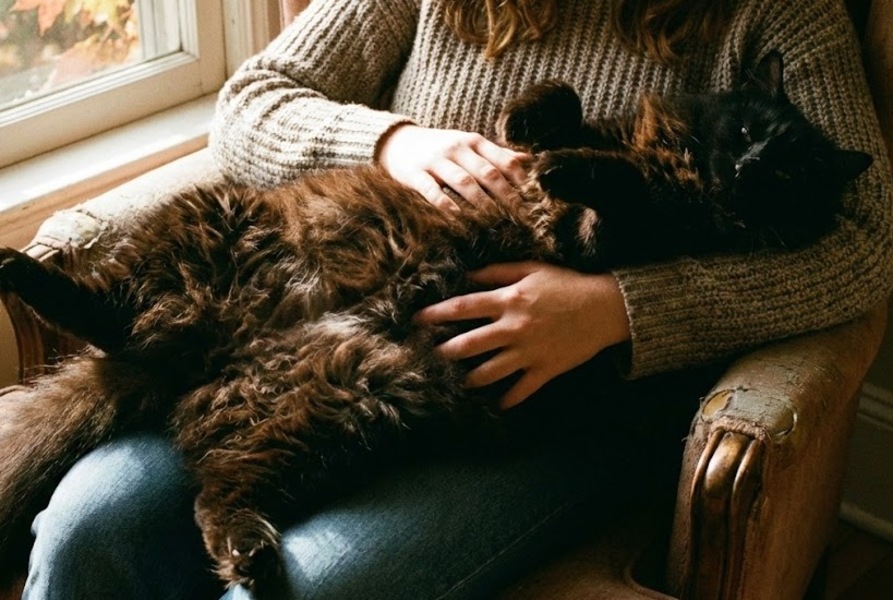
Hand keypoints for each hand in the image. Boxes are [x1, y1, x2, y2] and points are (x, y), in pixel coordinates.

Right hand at [377, 124, 528, 210]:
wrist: (397, 141)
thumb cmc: (440, 148)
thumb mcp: (468, 145)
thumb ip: (496, 153)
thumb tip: (528, 160)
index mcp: (474, 142)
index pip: (504, 160)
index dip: (521, 181)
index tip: (534, 201)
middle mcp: (457, 148)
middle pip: (487, 173)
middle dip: (506, 196)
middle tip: (520, 218)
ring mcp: (435, 160)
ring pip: (463, 182)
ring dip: (481, 203)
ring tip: (495, 222)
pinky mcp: (415, 173)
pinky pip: (432, 191)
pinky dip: (446, 205)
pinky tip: (456, 219)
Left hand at [415, 262, 630, 408]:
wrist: (604, 308)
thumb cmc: (567, 285)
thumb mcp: (532, 269)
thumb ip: (498, 273)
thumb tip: (468, 276)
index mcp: (509, 300)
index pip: (464, 307)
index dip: (437, 314)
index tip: (417, 320)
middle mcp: (514, 328)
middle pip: (469, 344)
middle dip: (446, 352)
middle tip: (433, 355)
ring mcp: (529, 351)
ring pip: (490, 371)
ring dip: (471, 378)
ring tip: (461, 381)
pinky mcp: (545, 369)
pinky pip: (522, 389)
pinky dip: (508, 399)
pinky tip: (498, 404)